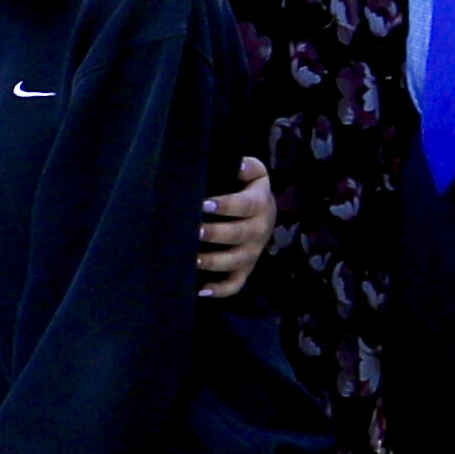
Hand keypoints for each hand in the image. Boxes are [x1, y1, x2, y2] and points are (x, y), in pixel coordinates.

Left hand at [195, 157, 276, 298]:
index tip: (204, 205)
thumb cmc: (246, 188)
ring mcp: (252, 253)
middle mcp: (259, 231)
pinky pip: (235, 284)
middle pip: (239, 235)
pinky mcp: (245, 269)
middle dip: (216, 234)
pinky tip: (200, 290)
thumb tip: (237, 164)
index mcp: (260, 204)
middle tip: (194, 231)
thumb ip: (247, 167)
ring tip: (192, 260)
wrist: (262, 211)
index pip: (244, 205)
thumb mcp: (253, 173)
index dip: (226, 205)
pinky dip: (220, 290)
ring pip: (235, 262)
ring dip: (213, 262)